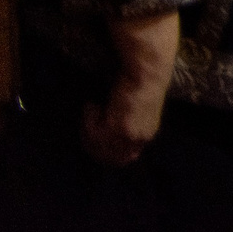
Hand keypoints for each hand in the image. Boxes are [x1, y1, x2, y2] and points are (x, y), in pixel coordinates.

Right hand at [82, 11, 178, 167]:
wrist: (147, 72)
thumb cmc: (139, 84)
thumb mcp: (135, 110)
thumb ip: (125, 125)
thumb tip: (102, 137)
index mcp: (146, 136)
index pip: (123, 159)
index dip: (104, 151)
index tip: (92, 137)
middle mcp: (140, 140)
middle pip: (108, 158)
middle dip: (92, 144)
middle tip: (86, 125)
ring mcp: (130, 136)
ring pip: (97, 146)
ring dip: (88, 129)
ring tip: (92, 109)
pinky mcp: (120, 128)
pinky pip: (93, 133)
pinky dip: (88, 120)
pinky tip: (92, 104)